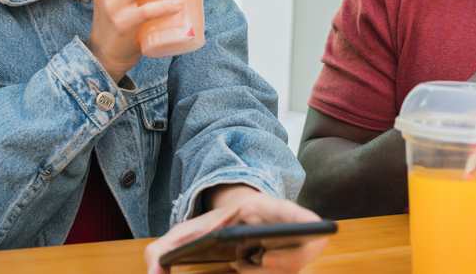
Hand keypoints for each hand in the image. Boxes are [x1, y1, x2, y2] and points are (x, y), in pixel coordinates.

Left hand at [144, 185, 328, 273]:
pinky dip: (272, 273)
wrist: (228, 222)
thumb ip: (162, 251)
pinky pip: (292, 269)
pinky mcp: (292, 256)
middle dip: (289, 260)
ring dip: (277, 270)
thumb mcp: (183, 234)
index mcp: (261, 208)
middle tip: (261, 262)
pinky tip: (249, 265)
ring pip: (300, 262)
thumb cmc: (210, 227)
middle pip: (304, 243)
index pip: (289, 211)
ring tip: (246, 263)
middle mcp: (282, 224)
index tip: (313, 228)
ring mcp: (291, 240)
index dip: (303, 219)